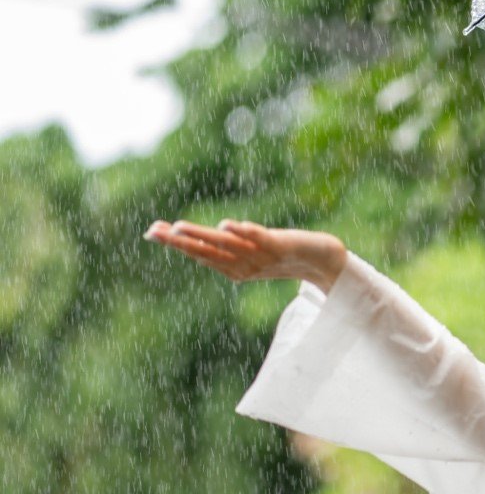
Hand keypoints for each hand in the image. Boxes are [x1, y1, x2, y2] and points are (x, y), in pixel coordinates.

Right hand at [143, 219, 347, 292]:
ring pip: (227, 246)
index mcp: (236, 268)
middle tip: (153, 231)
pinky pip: (259, 238)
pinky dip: (243, 233)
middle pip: (207, 252)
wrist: (324, 261)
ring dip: (203, 236)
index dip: (176, 244)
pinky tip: (228, 225)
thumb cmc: (285, 255)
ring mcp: (262, 255)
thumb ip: (229, 248)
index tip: (151, 231)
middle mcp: (245, 264)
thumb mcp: (253, 254)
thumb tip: (202, 238)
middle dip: (179, 242)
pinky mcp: (280, 244)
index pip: (200, 254)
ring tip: (179, 226)